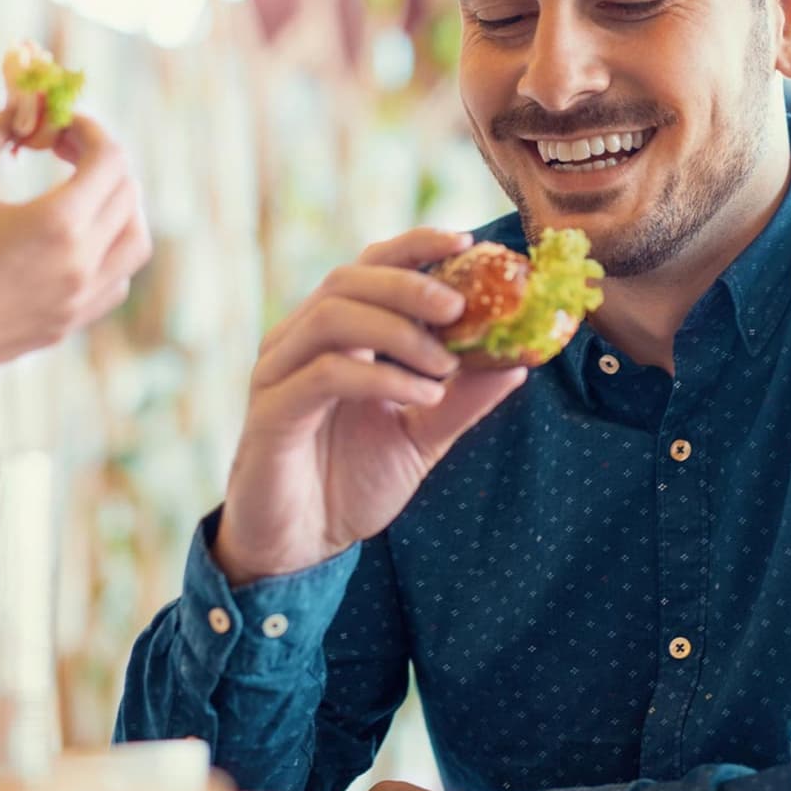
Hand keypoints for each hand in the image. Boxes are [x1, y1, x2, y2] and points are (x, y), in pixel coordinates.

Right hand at [0, 109, 150, 394]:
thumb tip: (16, 108)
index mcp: (58, 224)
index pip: (110, 159)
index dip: (90, 129)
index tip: (59, 123)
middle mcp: (82, 264)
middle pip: (127, 193)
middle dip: (100, 159)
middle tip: (61, 147)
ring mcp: (81, 300)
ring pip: (135, 240)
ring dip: (118, 204)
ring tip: (78, 188)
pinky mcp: (70, 323)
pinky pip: (117, 278)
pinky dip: (110, 248)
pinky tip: (72, 237)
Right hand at [211, 228, 526, 584]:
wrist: (299, 546)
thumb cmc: (351, 483)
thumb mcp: (422, 437)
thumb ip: (462, 398)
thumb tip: (519, 360)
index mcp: (334, 335)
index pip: (369, 267)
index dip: (414, 247)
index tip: (467, 244)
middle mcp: (300, 341)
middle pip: (348, 279)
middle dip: (410, 284)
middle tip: (461, 307)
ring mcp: (279, 372)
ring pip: (333, 316)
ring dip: (399, 331)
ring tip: (446, 365)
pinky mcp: (271, 412)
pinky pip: (324, 374)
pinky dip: (380, 376)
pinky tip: (422, 396)